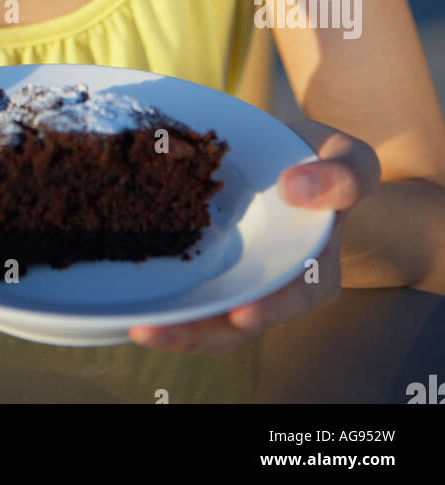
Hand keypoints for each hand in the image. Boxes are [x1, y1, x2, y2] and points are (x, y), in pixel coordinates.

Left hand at [128, 119, 380, 351]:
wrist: (289, 152)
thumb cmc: (325, 160)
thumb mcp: (348, 158)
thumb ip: (342, 175)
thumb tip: (295, 189)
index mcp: (317, 266)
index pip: (299, 294)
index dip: (273, 308)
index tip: (244, 314)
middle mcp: (277, 283)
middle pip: (243, 322)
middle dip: (203, 332)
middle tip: (160, 331)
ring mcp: (242, 278)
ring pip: (212, 318)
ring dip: (177, 328)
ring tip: (140, 328)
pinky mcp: (213, 267)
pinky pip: (191, 292)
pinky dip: (167, 303)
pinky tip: (135, 310)